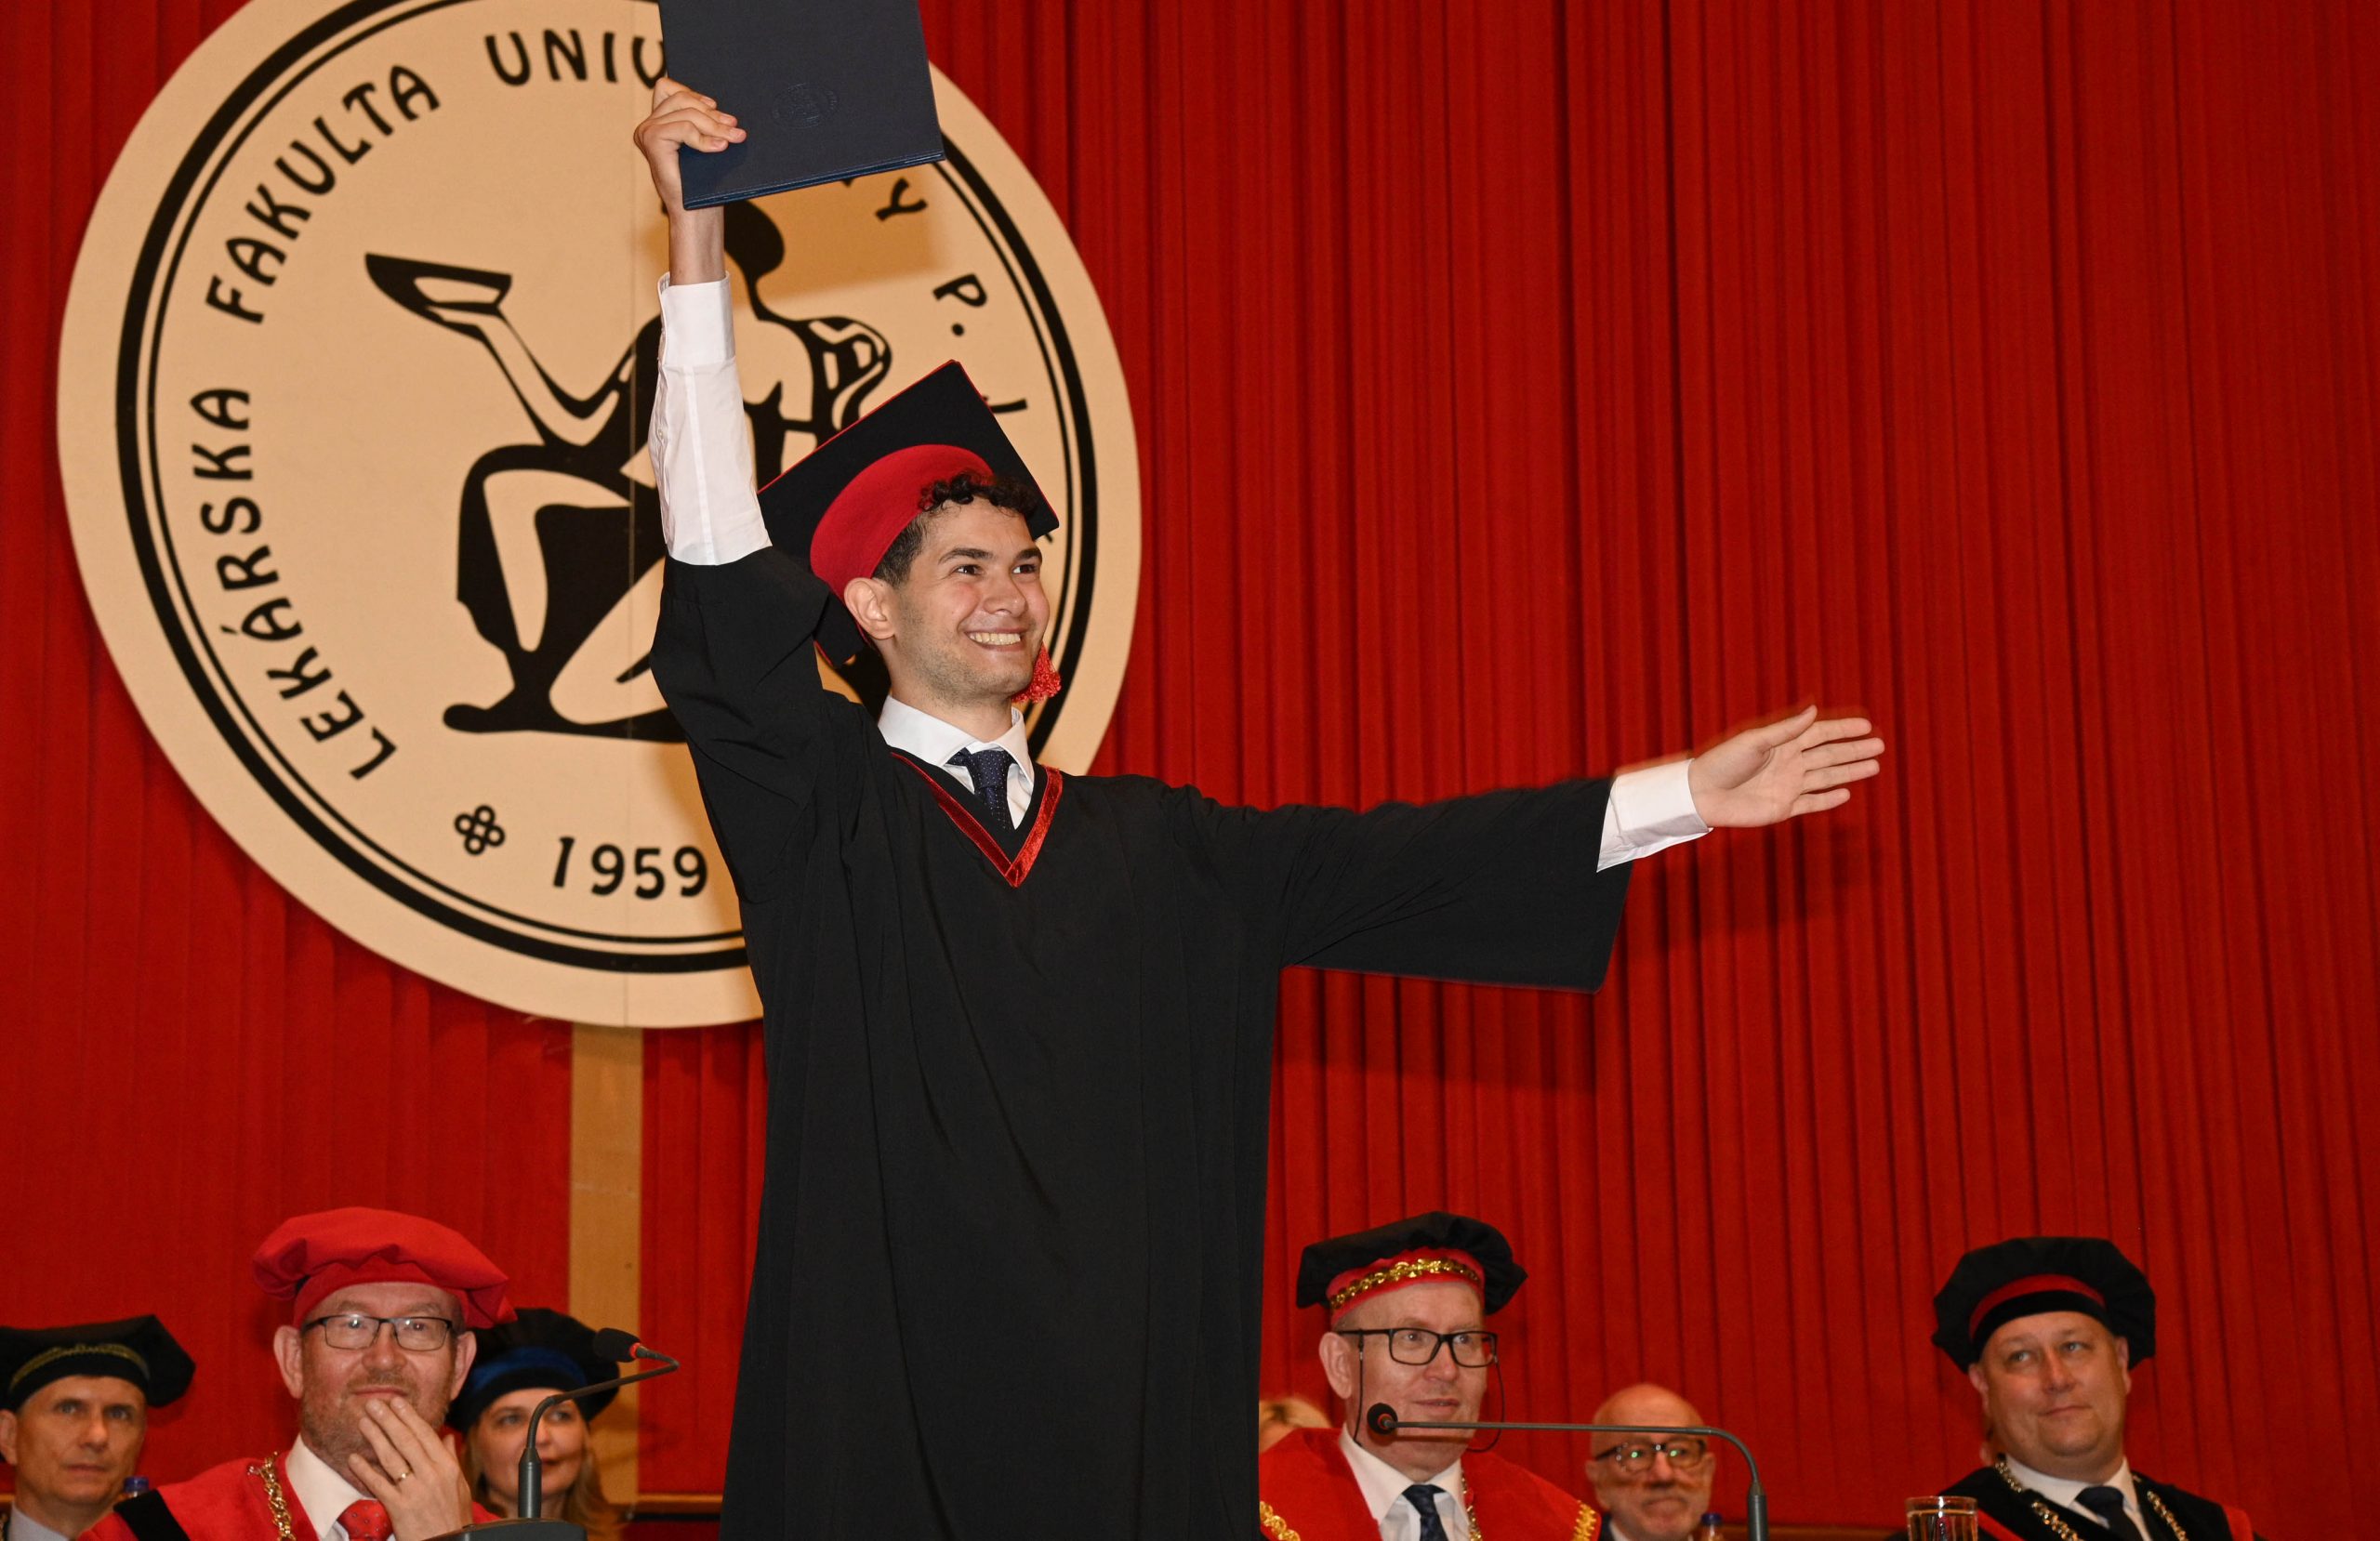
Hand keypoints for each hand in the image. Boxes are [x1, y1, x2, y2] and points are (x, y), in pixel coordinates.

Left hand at [346, 1398, 471, 1539]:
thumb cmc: (454, 1517)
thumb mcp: (460, 1486)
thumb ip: (451, 1459)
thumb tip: (446, 1437)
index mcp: (448, 1468)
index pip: (426, 1436)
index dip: (410, 1417)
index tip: (397, 1402)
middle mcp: (432, 1475)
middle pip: (407, 1442)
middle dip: (389, 1420)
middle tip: (375, 1403)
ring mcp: (415, 1491)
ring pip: (392, 1458)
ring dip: (375, 1438)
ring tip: (363, 1422)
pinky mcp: (400, 1507)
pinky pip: (379, 1484)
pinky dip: (365, 1470)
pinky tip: (353, 1458)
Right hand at [632, 77, 744, 212]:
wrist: (695, 215)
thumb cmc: (702, 184)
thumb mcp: (703, 145)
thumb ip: (702, 123)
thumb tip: (721, 105)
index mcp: (657, 123)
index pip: (667, 88)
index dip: (692, 92)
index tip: (716, 106)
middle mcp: (647, 126)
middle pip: (681, 99)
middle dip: (712, 113)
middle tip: (735, 127)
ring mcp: (647, 132)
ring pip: (686, 113)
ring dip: (714, 126)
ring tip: (734, 138)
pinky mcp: (652, 140)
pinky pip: (684, 128)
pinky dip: (704, 138)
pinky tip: (719, 147)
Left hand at [1686, 705, 1883, 826]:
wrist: (1703, 794)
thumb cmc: (1723, 762)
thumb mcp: (1755, 741)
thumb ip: (1785, 730)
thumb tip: (1814, 711)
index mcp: (1783, 743)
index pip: (1820, 733)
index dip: (1843, 729)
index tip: (1866, 725)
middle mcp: (1790, 763)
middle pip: (1829, 755)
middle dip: (1854, 750)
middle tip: (1880, 746)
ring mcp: (1789, 785)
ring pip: (1827, 777)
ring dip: (1850, 771)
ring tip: (1874, 766)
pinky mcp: (1784, 807)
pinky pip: (1812, 803)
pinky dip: (1829, 799)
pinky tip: (1846, 792)